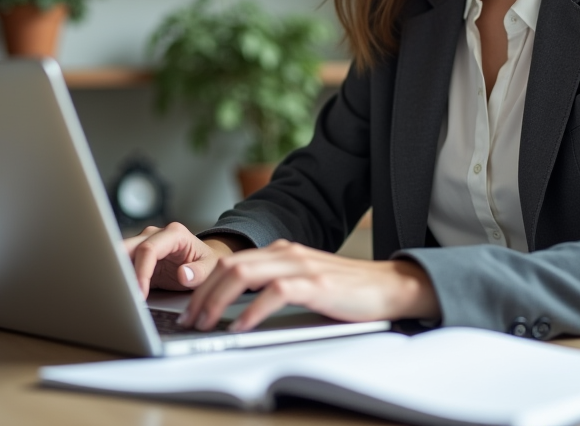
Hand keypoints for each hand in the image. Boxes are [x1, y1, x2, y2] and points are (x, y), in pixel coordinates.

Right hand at [122, 222, 247, 297]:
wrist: (202, 261)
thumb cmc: (206, 261)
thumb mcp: (210, 267)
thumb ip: (200, 272)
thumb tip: (184, 274)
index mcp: (174, 234)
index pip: (148, 249)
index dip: (141, 272)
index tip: (140, 293)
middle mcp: (154, 235)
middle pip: (127, 248)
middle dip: (120, 270)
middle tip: (119, 294)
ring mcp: (143, 244)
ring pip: (119, 255)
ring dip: (117, 274)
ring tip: (117, 296)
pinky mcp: (137, 257)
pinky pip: (122, 266)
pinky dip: (119, 279)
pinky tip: (119, 293)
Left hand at [178, 239, 440, 331]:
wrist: (390, 286)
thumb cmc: (347, 291)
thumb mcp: (304, 282)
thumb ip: (275, 286)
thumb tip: (238, 308)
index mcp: (282, 251)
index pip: (231, 262)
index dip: (204, 284)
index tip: (189, 306)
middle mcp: (287, 253)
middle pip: (229, 265)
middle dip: (202, 293)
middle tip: (189, 319)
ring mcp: (301, 266)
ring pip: (244, 273)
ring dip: (218, 300)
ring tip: (205, 323)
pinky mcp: (316, 284)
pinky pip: (274, 292)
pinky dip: (252, 310)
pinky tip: (240, 327)